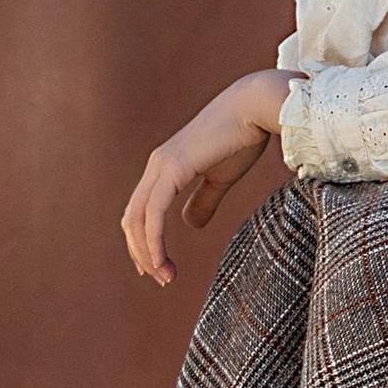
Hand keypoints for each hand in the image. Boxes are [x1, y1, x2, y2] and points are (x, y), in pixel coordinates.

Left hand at [123, 70, 290, 282]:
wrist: (255, 108)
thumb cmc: (242, 138)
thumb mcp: (221, 178)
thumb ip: (204, 201)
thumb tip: (190, 225)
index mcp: (165, 168)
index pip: (140, 212)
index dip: (143, 242)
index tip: (157, 267)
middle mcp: (156, 166)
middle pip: (132, 219)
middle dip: (142, 253)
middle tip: (161, 278)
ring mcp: (161, 166)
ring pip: (137, 219)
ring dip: (147, 253)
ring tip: (165, 276)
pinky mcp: (173, 168)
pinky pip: (153, 213)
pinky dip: (153, 240)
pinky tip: (162, 260)